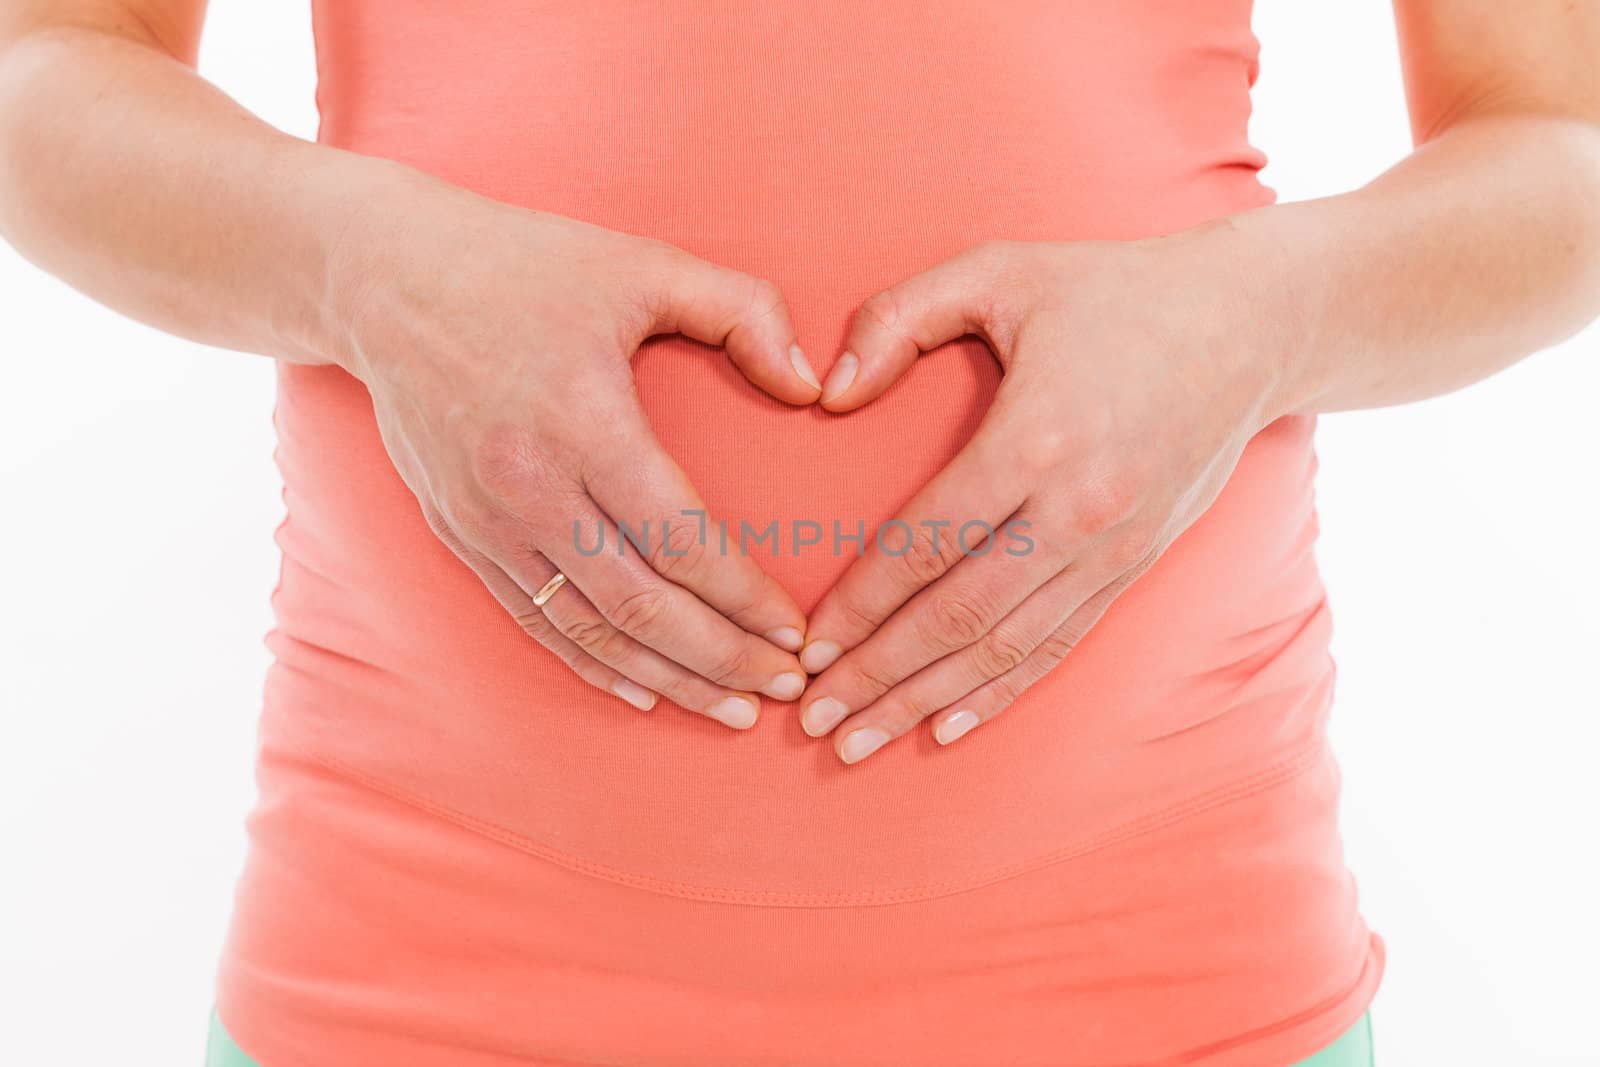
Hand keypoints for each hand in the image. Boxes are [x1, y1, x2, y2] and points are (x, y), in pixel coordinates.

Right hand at [335, 185, 820, 727]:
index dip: (745, 599)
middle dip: (721, 658)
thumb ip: (743, 311)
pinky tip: (643, 689)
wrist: (383, 279)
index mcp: (585, 424)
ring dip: (666, 677)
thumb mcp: (644, 265)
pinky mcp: (459, 535)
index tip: (796, 632)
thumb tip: (812, 384)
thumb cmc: (526, 266)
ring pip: (588, 629)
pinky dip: (592, 664)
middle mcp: (530, 487)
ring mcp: (487, 521)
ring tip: (731, 709)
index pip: (682, 542)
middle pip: (640, 605)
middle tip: (784, 688)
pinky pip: (533, 620)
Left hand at [795, 233, 1289, 760]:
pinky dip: (1000, 692)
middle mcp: (1076, 510)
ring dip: (926, 700)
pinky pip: (1058, 645)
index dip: (858, 606)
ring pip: (1005, 647)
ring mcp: (1113, 548)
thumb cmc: (1109, 290)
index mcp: (1034, 439)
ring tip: (861, 742)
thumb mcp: (999, 269)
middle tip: (814, 720)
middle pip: (958, 617)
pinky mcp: (1136, 566)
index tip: (806, 648)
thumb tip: (828, 393)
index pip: (924, 544)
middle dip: (878, 676)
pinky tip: (948, 725)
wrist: (1251, 323)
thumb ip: (899, 317)